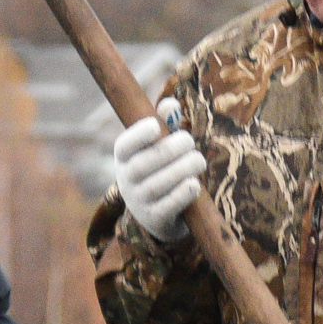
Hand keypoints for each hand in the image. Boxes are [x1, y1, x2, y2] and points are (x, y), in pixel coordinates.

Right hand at [111, 98, 205, 241]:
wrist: (159, 213)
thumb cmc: (160, 168)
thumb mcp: (158, 146)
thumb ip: (165, 123)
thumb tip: (171, 104)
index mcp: (124, 158)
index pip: (124, 146)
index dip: (138, 136)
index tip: (156, 127)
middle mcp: (126, 180)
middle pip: (144, 164)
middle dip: (170, 150)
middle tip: (190, 141)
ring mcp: (139, 202)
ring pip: (158, 185)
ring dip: (181, 169)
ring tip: (198, 160)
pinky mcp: (155, 219)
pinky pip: (167, 206)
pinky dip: (182, 193)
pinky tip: (194, 184)